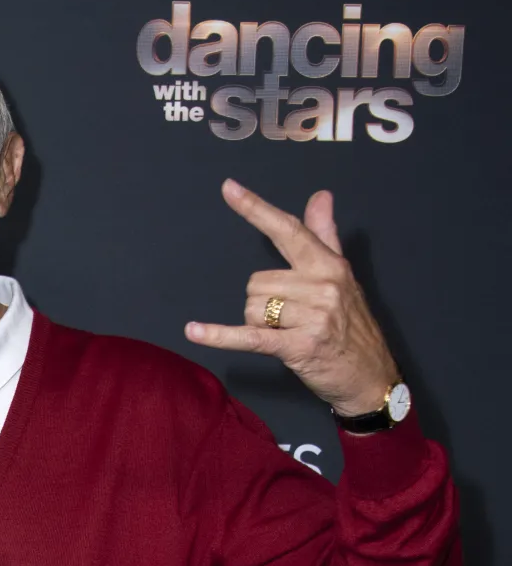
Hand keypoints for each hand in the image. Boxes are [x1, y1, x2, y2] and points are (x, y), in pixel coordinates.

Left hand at [184, 179, 398, 416]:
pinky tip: (194, 331)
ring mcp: (312, 316)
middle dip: (264, 303)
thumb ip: (325, 234)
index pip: (287, 230)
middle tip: (292, 319)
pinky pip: (248, 336)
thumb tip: (320, 195)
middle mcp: (323, 286)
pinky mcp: (298, 346)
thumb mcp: (343, 278)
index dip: (256, 208)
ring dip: (261, 324)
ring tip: (290, 334)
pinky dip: (219, 336)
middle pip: (256, 282)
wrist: (371, 378)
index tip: (228, 188)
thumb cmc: (352, 327)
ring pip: (253, 308)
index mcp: (330, 265)